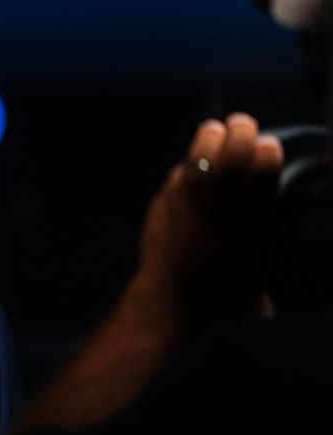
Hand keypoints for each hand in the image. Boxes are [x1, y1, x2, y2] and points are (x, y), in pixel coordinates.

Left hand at [136, 112, 283, 323]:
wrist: (169, 296)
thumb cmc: (218, 296)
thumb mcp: (255, 288)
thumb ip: (263, 283)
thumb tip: (265, 304)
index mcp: (255, 207)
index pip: (267, 154)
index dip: (268, 148)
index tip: (266, 149)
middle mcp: (223, 191)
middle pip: (238, 134)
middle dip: (243, 129)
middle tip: (243, 131)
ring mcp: (191, 188)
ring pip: (206, 138)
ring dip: (214, 137)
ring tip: (218, 139)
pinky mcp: (166, 193)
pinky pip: (182, 166)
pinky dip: (190, 168)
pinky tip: (195, 178)